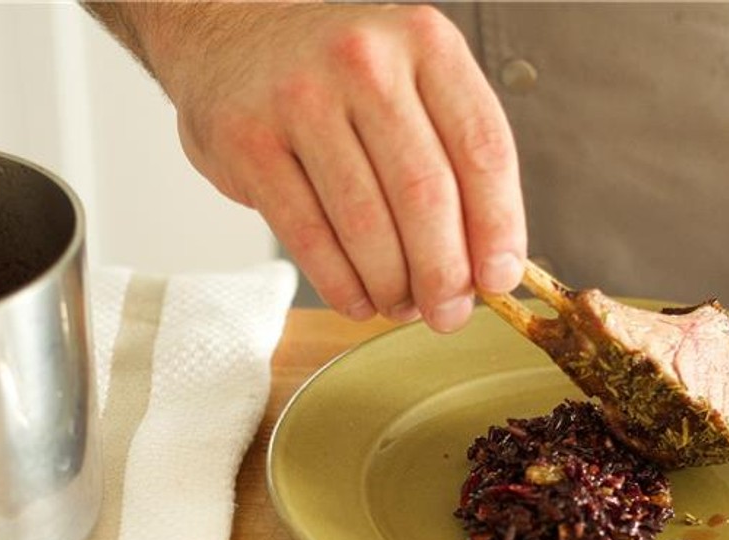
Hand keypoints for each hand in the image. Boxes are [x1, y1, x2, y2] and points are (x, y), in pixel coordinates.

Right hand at [92, 2, 525, 332]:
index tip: (498, 278)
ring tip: (399, 305)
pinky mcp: (249, 142)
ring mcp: (301, 99)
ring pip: (367, 225)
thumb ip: (453, 159)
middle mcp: (365, 62)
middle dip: (444, 274)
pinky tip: (358, 299)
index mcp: (426, 44)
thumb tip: (487, 266)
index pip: (483, 149)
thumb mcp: (409, 86)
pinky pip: (309, 237)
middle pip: (426, 195)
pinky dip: (341, 285)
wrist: (230, 37)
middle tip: (448, 313)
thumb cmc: (336, 79)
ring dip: (391, 286)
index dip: (498, 227)